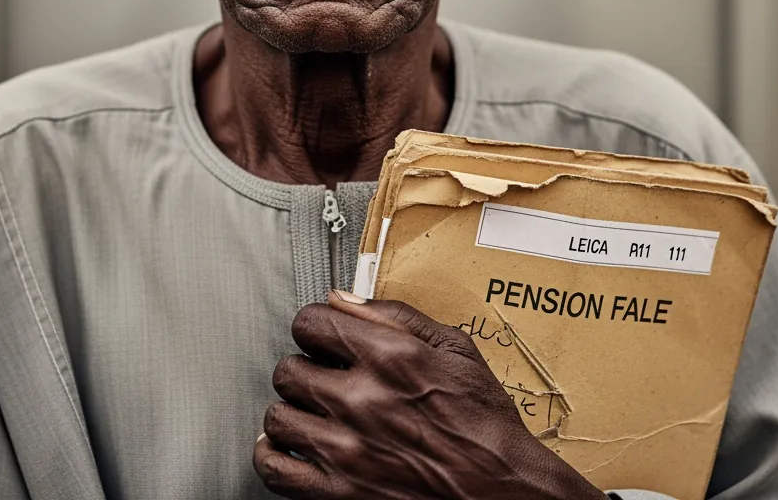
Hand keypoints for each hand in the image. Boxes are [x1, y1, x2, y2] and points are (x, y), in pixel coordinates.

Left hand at [254, 290, 605, 499]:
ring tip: (311, 411)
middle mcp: (361, 400)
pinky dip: (273, 456)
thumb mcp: (455, 348)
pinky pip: (275, 470)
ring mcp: (346, 451)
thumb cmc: (484, 423)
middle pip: (288, 368)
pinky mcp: (339, 495)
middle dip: (303, 367)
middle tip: (322, 376)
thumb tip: (343, 297)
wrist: (504, 493)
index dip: (315, 325)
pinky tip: (290, 447)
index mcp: (389, 357)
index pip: (310, 322)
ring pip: (278, 417)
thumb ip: (395, 315)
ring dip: (292, 410)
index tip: (324, 336)